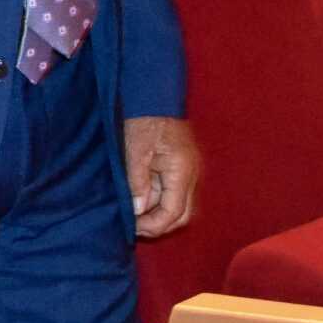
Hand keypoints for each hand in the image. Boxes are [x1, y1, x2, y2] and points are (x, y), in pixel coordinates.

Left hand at [124, 115, 200, 237]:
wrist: (154, 95)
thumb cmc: (144, 118)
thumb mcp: (135, 150)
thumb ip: (138, 181)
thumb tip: (138, 210)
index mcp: (182, 171)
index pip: (174, 212)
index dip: (154, 225)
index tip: (132, 227)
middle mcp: (190, 174)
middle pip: (181, 215)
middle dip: (159, 225)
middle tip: (133, 227)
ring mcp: (186, 171)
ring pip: (178, 206)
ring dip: (158, 215)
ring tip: (134, 216)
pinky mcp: (179, 167)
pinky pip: (172, 193)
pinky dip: (158, 202)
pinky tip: (139, 201)